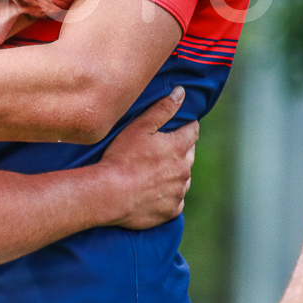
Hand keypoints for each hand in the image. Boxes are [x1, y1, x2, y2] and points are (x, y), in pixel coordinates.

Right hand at [99, 87, 196, 229]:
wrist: (110, 194)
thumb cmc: (122, 157)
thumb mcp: (140, 127)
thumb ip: (163, 109)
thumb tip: (181, 92)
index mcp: (178, 148)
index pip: (192, 132)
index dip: (187, 126)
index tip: (182, 125)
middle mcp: (184, 170)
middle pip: (189, 155)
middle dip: (180, 150)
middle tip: (162, 149)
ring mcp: (178, 192)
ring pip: (183, 179)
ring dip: (174, 173)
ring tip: (154, 172)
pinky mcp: (170, 210)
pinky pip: (175, 200)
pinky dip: (168, 194)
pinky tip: (152, 191)